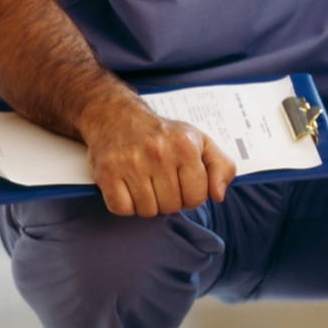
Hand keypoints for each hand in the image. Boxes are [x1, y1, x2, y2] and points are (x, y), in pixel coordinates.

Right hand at [79, 93, 236, 216]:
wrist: (117, 116)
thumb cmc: (162, 134)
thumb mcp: (200, 141)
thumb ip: (221, 166)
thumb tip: (219, 195)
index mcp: (185, 145)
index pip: (197, 196)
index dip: (191, 196)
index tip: (183, 184)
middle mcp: (158, 152)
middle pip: (172, 206)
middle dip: (169, 200)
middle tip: (161, 183)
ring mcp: (130, 162)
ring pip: (147, 211)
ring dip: (147, 204)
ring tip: (145, 184)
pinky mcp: (107, 171)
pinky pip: (121, 209)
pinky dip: (125, 205)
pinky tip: (128, 188)